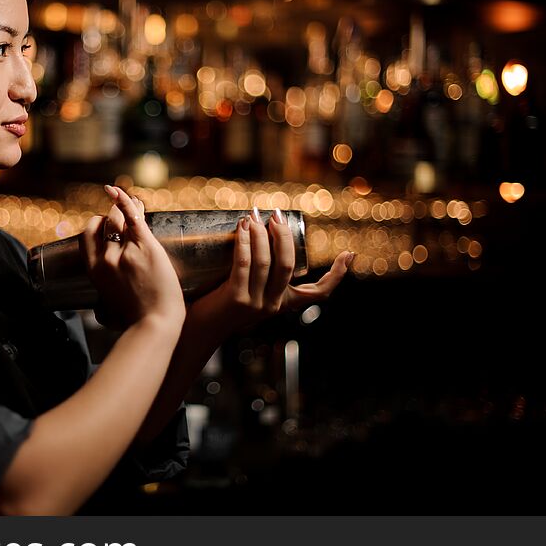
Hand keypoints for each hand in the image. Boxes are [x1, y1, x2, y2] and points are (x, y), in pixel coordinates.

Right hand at [81, 186, 184, 330]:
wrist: (154, 324)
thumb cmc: (136, 320)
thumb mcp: (108, 307)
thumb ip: (105, 297)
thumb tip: (102, 309)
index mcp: (94, 271)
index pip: (87, 236)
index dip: (95, 226)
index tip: (104, 225)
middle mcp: (105, 257)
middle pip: (103, 224)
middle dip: (111, 216)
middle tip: (122, 215)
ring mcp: (125, 251)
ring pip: (120, 219)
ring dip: (124, 207)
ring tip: (134, 203)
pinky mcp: (146, 247)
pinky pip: (133, 217)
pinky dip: (125, 201)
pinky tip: (120, 192)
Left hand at [190, 208, 353, 332]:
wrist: (195, 331)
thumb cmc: (217, 305)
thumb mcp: (244, 292)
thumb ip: (254, 275)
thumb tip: (254, 234)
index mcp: (282, 303)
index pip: (318, 293)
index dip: (337, 275)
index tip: (350, 255)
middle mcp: (273, 305)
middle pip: (288, 263)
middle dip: (283, 234)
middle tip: (274, 214)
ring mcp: (256, 304)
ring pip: (267, 262)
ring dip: (261, 234)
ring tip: (252, 215)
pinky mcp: (237, 299)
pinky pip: (245, 265)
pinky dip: (245, 243)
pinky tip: (241, 227)